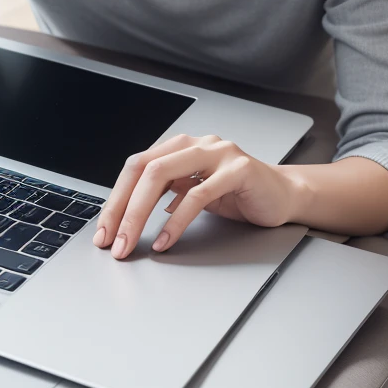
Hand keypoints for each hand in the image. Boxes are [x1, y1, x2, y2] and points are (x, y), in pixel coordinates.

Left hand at [92, 134, 301, 258]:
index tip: (104, 231)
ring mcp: (217, 153)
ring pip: (162, 176)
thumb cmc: (237, 194)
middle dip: (121, 209)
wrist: (284, 196)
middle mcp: (195, 143)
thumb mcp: (192, 191)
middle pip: (143, 170)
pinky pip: (197, 195)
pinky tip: (165, 241)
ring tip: (131, 243)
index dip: (114, 200)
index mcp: (180, 146)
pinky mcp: (238, 170)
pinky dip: (176, 221)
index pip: (135, 167)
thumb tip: (126, 214)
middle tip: (113, 242)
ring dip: (140, 215)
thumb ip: (164, 192)